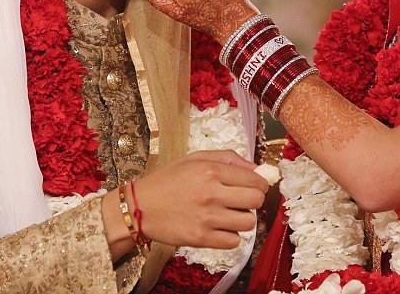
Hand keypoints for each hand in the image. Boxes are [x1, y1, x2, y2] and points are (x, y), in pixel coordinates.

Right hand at [132, 150, 267, 248]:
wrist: (140, 206)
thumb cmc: (168, 180)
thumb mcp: (195, 158)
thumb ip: (227, 158)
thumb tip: (256, 169)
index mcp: (212, 170)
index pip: (255, 180)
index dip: (260, 185)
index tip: (255, 187)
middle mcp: (212, 193)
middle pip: (256, 201)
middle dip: (254, 201)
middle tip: (243, 201)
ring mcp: (207, 218)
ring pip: (248, 223)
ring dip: (243, 219)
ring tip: (229, 215)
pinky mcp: (200, 238)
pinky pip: (233, 242)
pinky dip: (231, 237)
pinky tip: (220, 229)